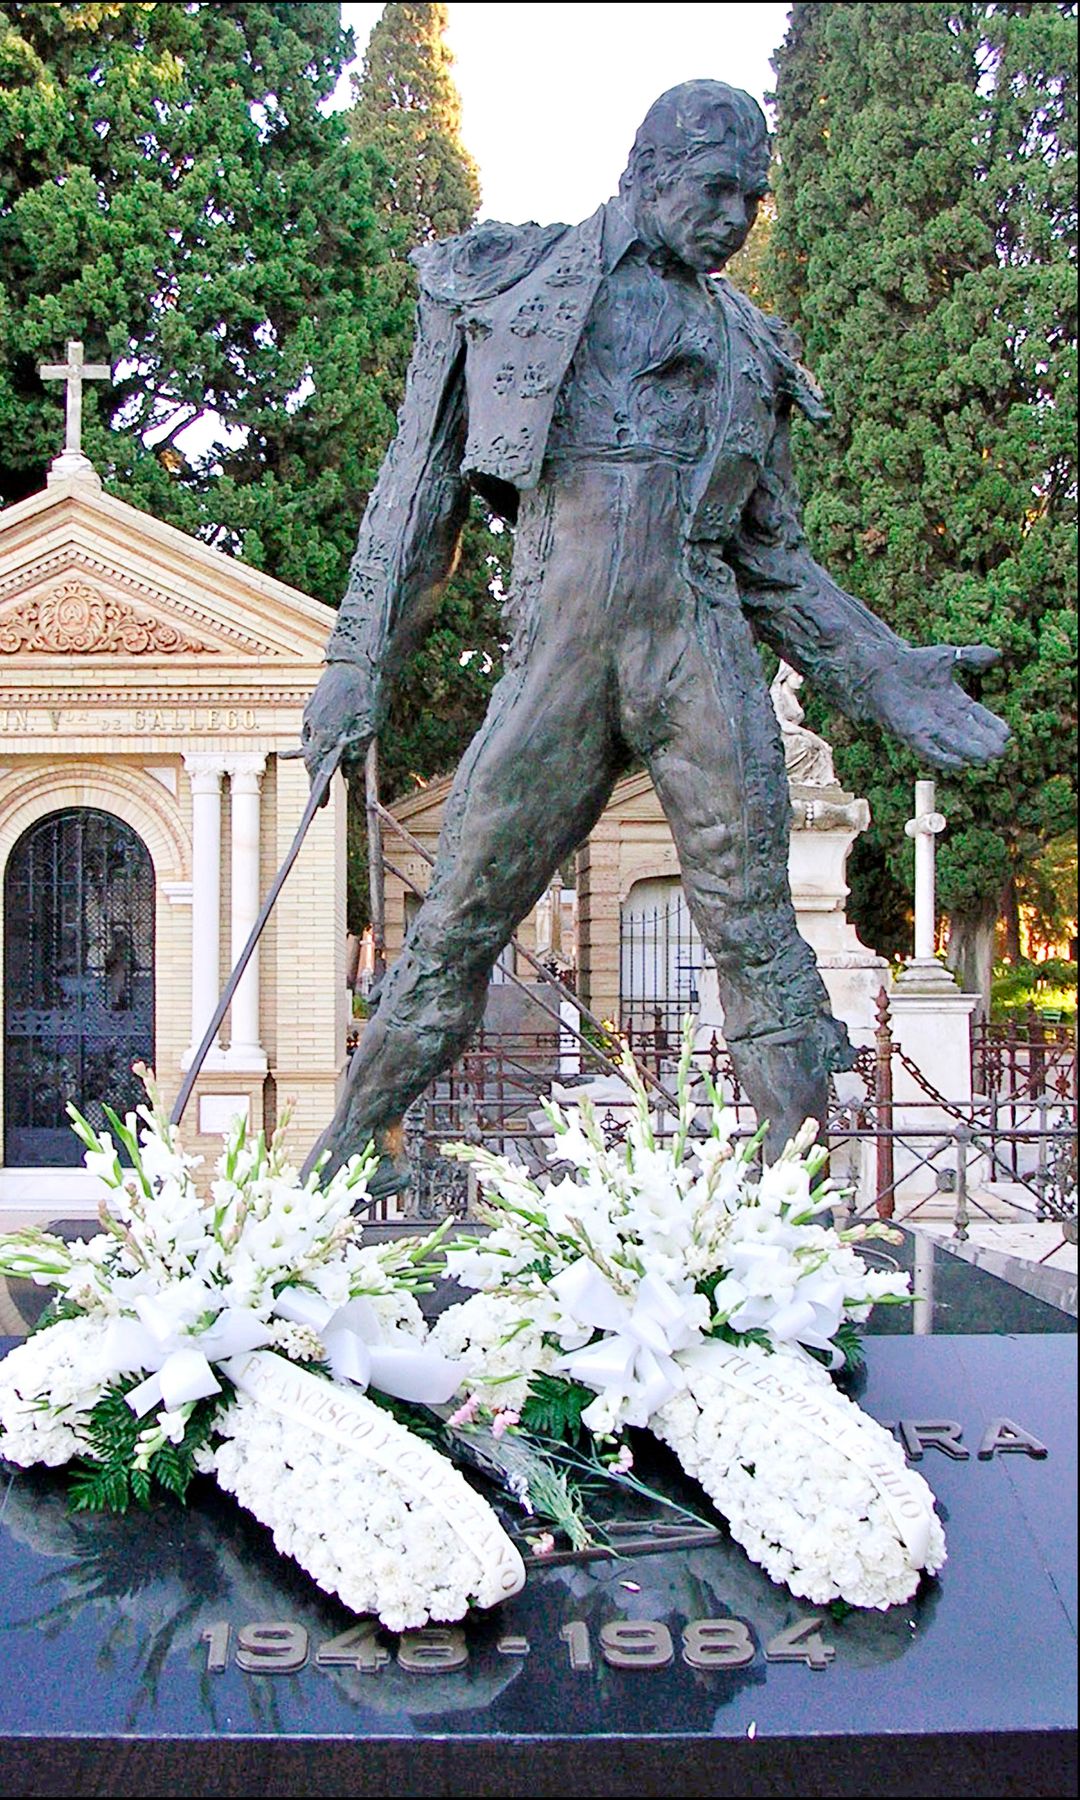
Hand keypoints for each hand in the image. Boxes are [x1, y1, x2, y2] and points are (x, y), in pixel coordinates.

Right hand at [301, 662, 374, 791]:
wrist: (356, 662)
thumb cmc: (367, 695)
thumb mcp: (369, 727)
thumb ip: (356, 750)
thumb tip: (347, 768)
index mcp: (327, 734)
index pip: (316, 770)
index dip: (319, 790)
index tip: (320, 806)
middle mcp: (313, 727)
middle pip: (310, 761)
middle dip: (315, 781)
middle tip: (321, 800)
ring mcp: (310, 716)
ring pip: (309, 745)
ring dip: (315, 762)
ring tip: (320, 777)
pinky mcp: (311, 707)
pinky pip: (310, 732)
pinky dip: (316, 744)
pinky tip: (323, 750)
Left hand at [873, 644, 1009, 771]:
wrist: (882, 669)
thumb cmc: (913, 663)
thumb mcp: (947, 656)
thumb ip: (971, 656)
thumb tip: (999, 655)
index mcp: (955, 702)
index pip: (979, 716)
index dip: (992, 725)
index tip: (1007, 734)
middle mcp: (944, 718)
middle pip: (969, 734)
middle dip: (984, 743)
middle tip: (1001, 751)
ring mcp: (928, 727)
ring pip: (954, 743)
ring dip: (970, 751)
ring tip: (986, 758)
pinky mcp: (911, 733)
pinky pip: (929, 749)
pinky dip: (943, 757)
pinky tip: (959, 764)